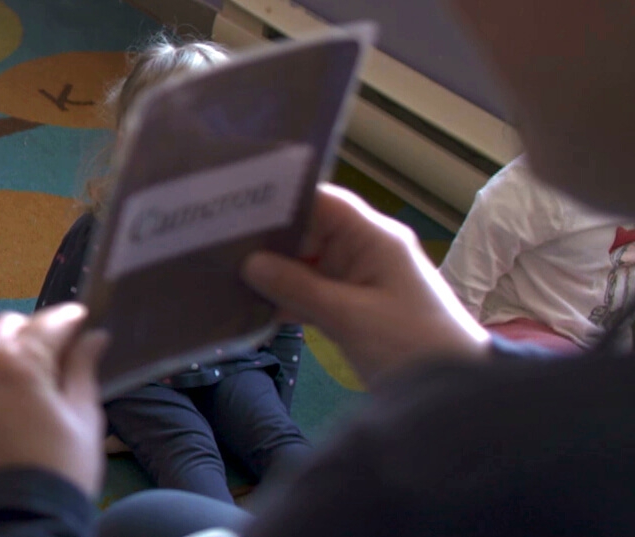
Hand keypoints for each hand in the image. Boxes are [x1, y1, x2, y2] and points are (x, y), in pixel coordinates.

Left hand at [0, 303, 108, 503]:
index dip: (69, 319)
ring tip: (25, 377)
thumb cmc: (59, 468)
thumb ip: (82, 370)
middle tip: (53, 350)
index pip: (47, 323)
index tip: (82, 319)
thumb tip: (93, 339)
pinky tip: (0, 404)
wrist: (15, 517)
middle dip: (30, 332)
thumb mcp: (83, 416)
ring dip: (0, 355)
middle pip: (4, 329)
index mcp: (18, 361)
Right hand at [242, 184, 489, 385]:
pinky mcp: (355, 306)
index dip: (282, 202)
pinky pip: (313, 292)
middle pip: (309, 232)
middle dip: (269, 242)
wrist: (455, 393)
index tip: (236, 211)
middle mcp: (366, 250)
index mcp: (374, 239)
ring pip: (306, 265)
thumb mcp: (349, 316)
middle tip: (217, 249)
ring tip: (225, 277)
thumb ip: (297, 286)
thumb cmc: (410, 345)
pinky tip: (253, 307)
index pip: (323, 202)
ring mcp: (360, 279)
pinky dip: (288, 299)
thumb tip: (249, 263)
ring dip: (274, 274)